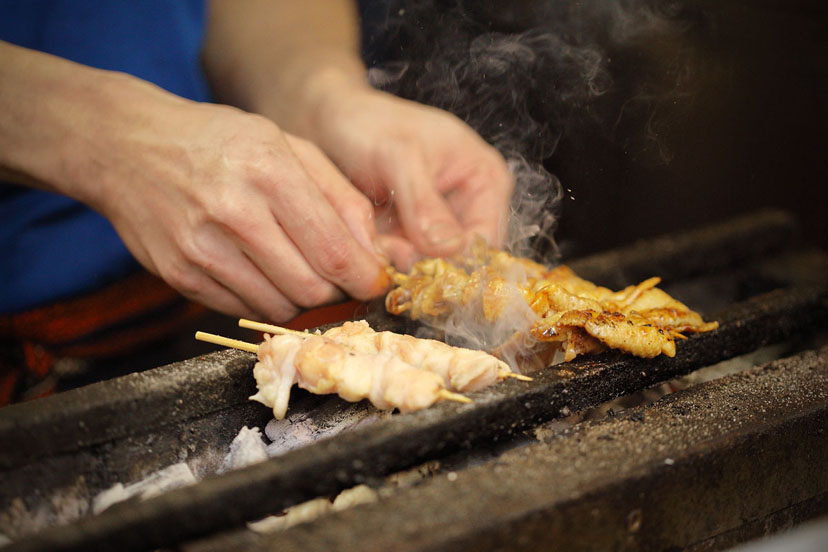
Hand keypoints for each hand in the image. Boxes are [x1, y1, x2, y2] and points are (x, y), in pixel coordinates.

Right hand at [69, 77, 387, 321]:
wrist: (127, 146)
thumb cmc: (219, 143)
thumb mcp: (288, 146)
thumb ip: (339, 197)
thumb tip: (375, 253)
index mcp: (268, 171)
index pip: (334, 250)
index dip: (365, 277)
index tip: (375, 282)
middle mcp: (233, 212)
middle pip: (310, 288)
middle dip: (336, 291)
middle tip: (337, 277)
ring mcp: (200, 249)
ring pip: (279, 307)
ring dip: (301, 300)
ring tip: (297, 270)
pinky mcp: (178, 276)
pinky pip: (243, 310)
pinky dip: (265, 300)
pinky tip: (262, 273)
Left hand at [307, 86, 514, 268]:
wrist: (331, 122)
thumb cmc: (367, 125)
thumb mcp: (398, 157)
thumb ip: (424, 203)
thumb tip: (451, 249)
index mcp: (486, 179)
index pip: (487, 242)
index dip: (457, 262)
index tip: (416, 262)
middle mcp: (471, 205)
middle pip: (462, 259)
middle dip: (424, 263)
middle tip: (387, 248)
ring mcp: (442, 222)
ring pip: (432, 265)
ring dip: (402, 262)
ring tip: (374, 238)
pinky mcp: (414, 235)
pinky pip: (409, 262)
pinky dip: (389, 259)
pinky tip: (370, 241)